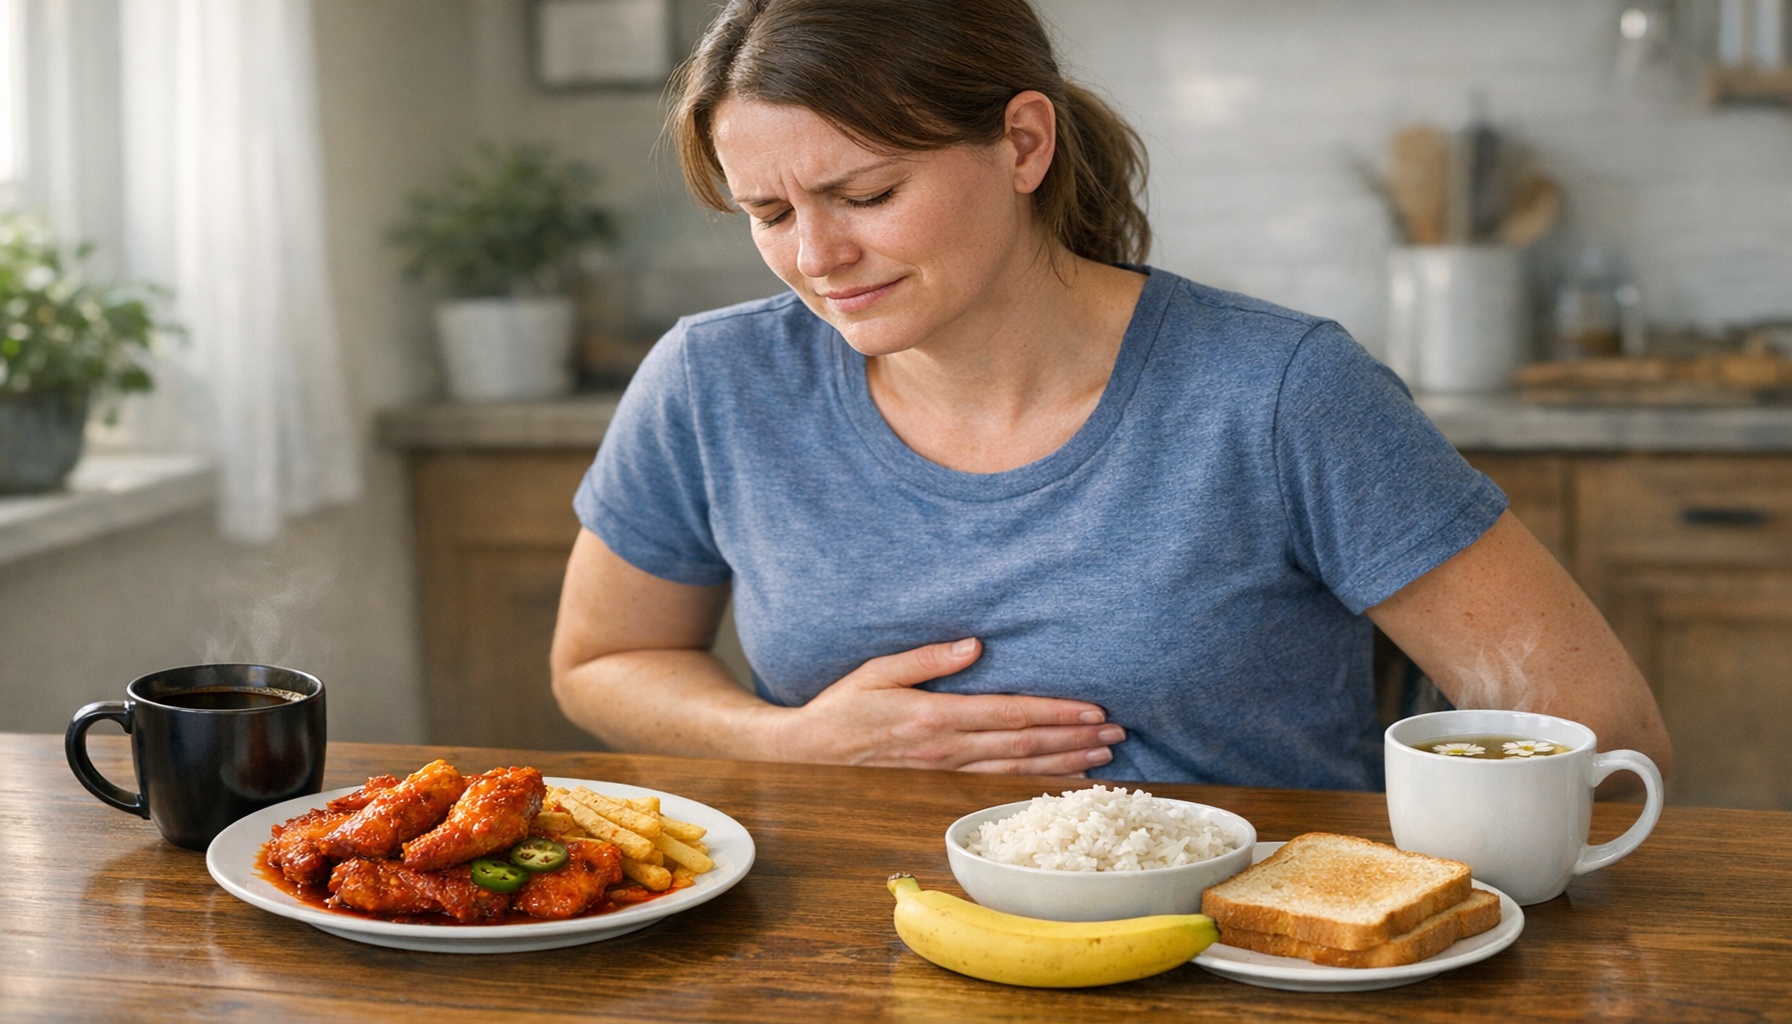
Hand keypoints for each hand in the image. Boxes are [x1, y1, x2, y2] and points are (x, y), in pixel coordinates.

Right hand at [774, 638, 1125, 774]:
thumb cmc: (843, 706)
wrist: (811, 753)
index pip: (1009, 715)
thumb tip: (974, 645)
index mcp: (935, 717)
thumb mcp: (878, 671)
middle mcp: (947, 750)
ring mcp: (946, 771)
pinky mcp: (942, 783)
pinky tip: (1061, 780)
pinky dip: (1034, 783)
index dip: (1055, 713)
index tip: (1092, 711)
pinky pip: (997, 784)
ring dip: (1063, 763)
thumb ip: (928, 657)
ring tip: (1103, 757)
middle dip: (1074, 739)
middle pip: (1023, 746)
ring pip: (1016, 770)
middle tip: (1117, 735)